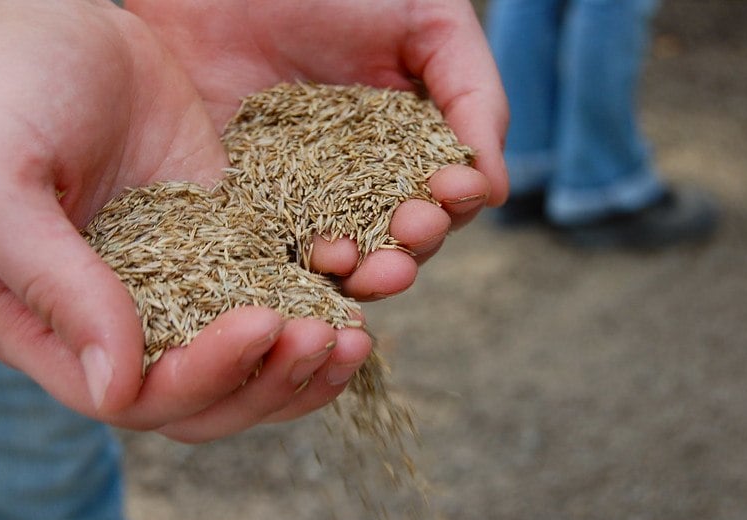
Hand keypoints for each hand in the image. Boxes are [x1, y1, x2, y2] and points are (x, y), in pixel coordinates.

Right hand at [0, 0, 370, 441]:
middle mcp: (122, 321)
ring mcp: (182, 284)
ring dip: (304, 361)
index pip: (139, 397)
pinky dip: (315, 305)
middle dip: (271, 379)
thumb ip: (53, 285)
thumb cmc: (3, 94)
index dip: (205, 378)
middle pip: (206, 398)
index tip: (260, 325)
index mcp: (56, 329)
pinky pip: (275, 292)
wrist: (59, 26)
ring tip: (356, 334)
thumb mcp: (2, 185)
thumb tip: (114, 389)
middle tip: (329, 338)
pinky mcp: (227, 242)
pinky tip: (355, 294)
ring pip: (247, 360)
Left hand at [126, 0, 509, 298]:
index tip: (450, 191)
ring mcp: (306, 196)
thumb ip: (474, 96)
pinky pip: (278, 250)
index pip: (443, 197)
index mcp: (409, 144)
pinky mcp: (250, 204)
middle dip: (411, 246)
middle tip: (409, 232)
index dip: (452, 202)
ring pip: (346, 257)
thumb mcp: (429, 24)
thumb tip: (495, 189)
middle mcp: (363, 179)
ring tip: (355, 261)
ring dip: (362, 269)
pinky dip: (297, 267)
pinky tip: (310, 262)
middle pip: (398, 239)